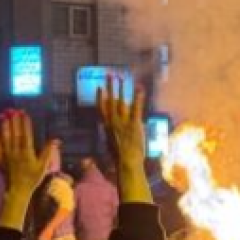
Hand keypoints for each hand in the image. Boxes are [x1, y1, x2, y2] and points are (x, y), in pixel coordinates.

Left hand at [0, 110, 52, 198]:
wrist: (18, 190)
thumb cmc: (32, 178)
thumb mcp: (43, 166)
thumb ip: (48, 152)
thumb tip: (56, 139)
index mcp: (27, 153)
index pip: (26, 135)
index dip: (25, 123)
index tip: (24, 113)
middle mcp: (16, 152)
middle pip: (14, 134)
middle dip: (14, 121)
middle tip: (12, 110)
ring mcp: (7, 155)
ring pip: (5, 139)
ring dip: (4, 127)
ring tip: (3, 115)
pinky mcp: (1, 159)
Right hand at [98, 75, 151, 203]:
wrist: (126, 163)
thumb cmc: (119, 158)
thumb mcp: (110, 145)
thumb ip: (109, 135)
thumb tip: (108, 130)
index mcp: (107, 127)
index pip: (101, 108)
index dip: (100, 97)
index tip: (100, 88)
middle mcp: (113, 122)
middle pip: (110, 101)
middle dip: (110, 87)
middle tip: (109, 75)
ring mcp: (123, 122)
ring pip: (120, 102)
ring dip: (121, 89)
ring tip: (122, 78)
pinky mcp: (134, 124)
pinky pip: (135, 108)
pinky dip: (138, 98)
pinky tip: (140, 89)